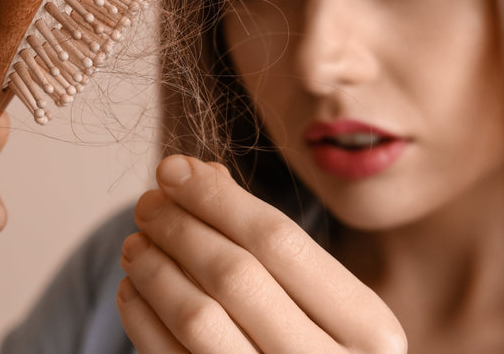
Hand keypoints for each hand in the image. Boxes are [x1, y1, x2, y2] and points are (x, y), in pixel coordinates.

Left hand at [118, 155, 406, 352]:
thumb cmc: (323, 345)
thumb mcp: (323, 297)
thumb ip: (271, 237)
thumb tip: (197, 173)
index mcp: (369, 326)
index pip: (280, 240)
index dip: (218, 198)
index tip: (173, 168)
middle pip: (236, 275)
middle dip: (181, 227)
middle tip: (148, 202)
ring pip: (200, 319)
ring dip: (157, 270)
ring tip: (136, 242)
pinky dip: (144, 320)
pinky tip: (134, 289)